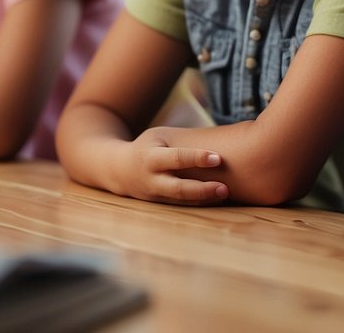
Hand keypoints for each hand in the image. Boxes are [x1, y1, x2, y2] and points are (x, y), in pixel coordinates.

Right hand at [113, 126, 229, 205]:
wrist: (118, 170)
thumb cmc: (148, 147)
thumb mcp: (159, 137)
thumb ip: (182, 142)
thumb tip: (219, 140)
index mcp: (151, 158)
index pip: (176, 158)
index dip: (197, 158)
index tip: (218, 158)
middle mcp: (152, 179)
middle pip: (178, 188)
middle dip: (202, 189)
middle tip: (224, 188)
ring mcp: (155, 195)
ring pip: (181, 201)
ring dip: (204, 199)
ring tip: (225, 194)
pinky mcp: (160, 204)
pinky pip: (181, 206)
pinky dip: (199, 203)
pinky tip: (216, 198)